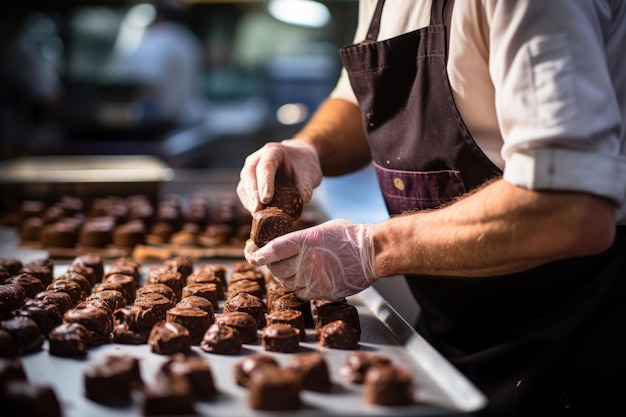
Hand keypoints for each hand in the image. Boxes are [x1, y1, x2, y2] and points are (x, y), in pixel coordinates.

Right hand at [237, 139, 321, 212]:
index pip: (266, 167)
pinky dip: (249, 204)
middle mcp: (257, 159)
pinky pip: (244, 193)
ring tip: (257, 215)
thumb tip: (304, 199)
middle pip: (249, 175)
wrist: (299, 160)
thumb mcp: (310, 173)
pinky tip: (257, 214)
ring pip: (244, 185)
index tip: (266, 199)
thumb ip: (307, 185)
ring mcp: (250, 170)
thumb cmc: (303, 165)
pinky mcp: (248, 182)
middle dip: (253, 194)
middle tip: (258, 211)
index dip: (265, 183)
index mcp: (273, 151)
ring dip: (249, 201)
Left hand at [244, 219, 378, 299]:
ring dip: (287, 278)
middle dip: (273, 266)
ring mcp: (314, 278)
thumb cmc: (350, 236)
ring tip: (296, 269)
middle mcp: (307, 260)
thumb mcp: (322, 229)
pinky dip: (301, 287)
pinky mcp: (323, 292)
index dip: (257, 254)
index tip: (250, 254)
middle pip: (276, 270)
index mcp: (305, 240)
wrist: (373, 252)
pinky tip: (308, 278)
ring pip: (288, 283)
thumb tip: (286, 246)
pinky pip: (302, 293)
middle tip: (276, 262)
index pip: (273, 249)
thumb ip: (302, 239)